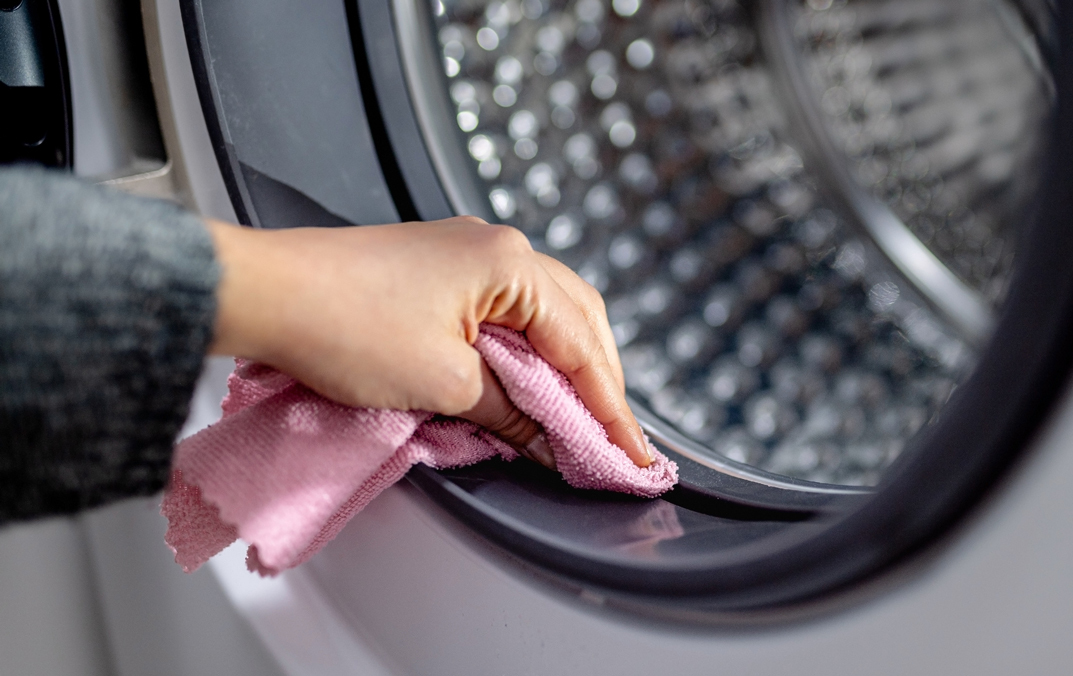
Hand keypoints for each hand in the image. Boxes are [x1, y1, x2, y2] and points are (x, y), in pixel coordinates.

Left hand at [205, 217, 651, 467]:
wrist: (264, 293)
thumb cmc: (340, 323)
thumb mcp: (443, 383)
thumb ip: (511, 411)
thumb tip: (548, 438)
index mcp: (509, 265)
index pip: (581, 347)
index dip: (610, 410)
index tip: (631, 455)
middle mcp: (497, 248)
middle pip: (576, 321)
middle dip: (597, 384)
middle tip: (610, 442)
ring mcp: (468, 253)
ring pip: (545, 315)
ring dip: (564, 367)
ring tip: (576, 419)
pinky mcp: (441, 270)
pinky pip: (507, 312)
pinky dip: (527, 352)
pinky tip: (527, 383)